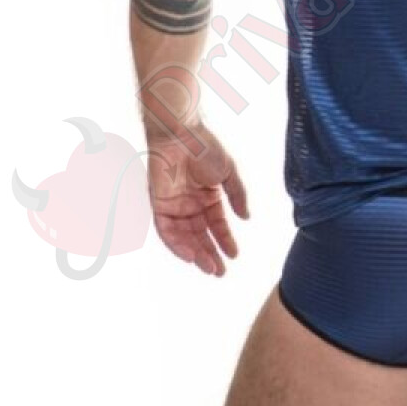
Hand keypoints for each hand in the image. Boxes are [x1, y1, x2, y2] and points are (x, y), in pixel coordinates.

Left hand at [146, 120, 248, 275]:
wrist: (181, 134)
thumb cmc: (205, 147)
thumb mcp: (228, 172)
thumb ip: (237, 195)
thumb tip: (246, 218)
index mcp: (208, 196)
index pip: (217, 224)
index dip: (225, 240)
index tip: (234, 255)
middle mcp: (191, 204)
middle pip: (201, 235)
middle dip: (210, 254)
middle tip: (220, 272)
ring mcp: (175, 206)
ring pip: (185, 237)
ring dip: (196, 253)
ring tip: (209, 267)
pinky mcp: (159, 205)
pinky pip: (167, 230)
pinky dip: (177, 244)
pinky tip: (190, 254)